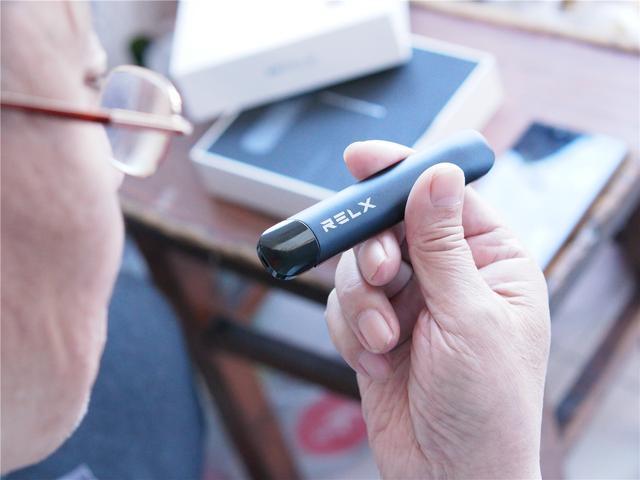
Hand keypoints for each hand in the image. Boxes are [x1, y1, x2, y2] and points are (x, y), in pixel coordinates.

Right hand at [325, 141, 549, 478]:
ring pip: (357, 267)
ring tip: (385, 340)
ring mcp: (408, 302)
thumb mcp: (469, 317)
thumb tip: (436, 176)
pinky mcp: (375, 330)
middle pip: (389, 226)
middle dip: (374, 251)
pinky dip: (352, 332)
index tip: (361, 159)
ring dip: (363, 304)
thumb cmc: (484, 405)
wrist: (447, 475)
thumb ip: (442, 245)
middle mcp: (447, 275)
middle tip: (379, 274)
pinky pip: (342, 307)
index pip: (442, 196)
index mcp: (490, 261)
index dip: (402, 172)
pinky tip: (378, 362)